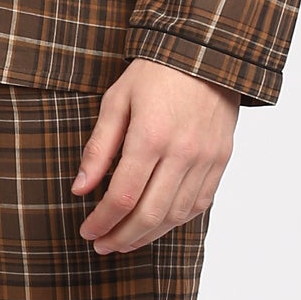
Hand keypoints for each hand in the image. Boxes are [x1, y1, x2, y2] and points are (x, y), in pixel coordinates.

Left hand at [73, 59, 237, 253]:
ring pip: (176, 216)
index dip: (102, 221)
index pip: (122, 196)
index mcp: (151, 137)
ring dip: (148, 235)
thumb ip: (98, 148)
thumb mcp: (116, 101)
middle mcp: (182, 153)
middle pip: (149, 214)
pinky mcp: (221, 160)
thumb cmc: (156, 73)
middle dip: (121, 237)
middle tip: (102, 245)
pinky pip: (199, 204)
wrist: (206, 53)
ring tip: (125, 240)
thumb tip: (80, 189)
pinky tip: (156, 224)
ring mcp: (206, 159)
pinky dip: (175, 221)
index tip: (87, 231)